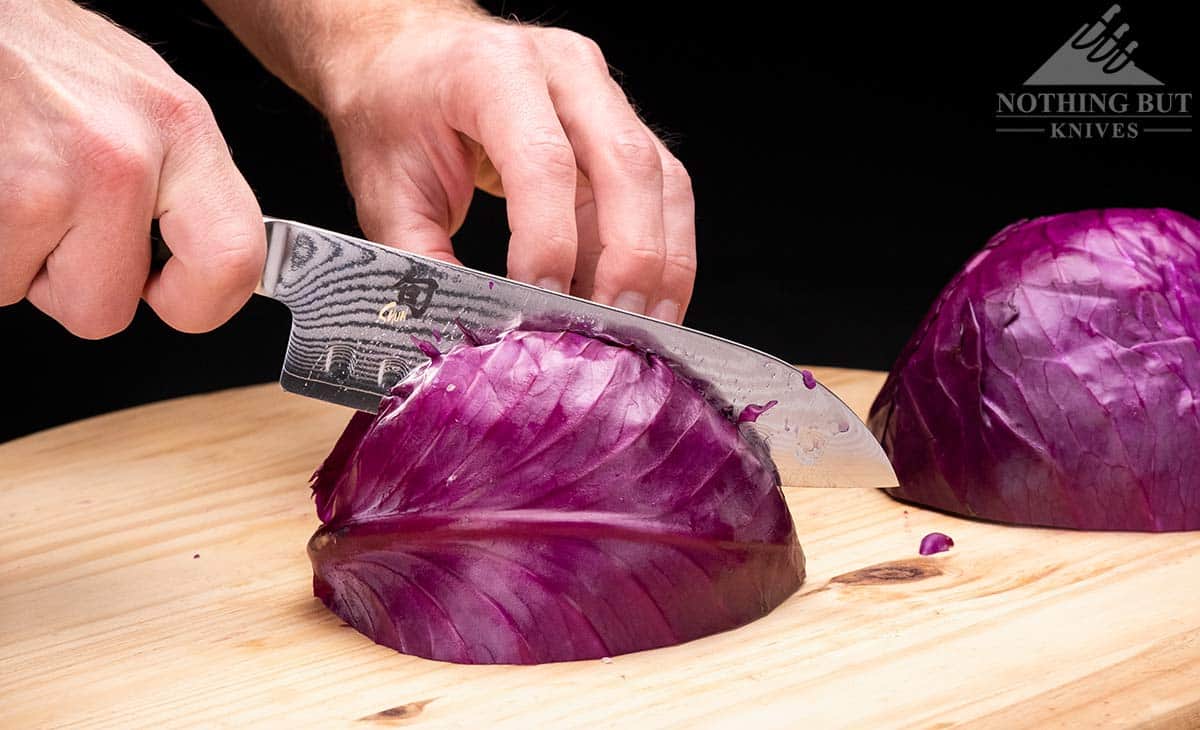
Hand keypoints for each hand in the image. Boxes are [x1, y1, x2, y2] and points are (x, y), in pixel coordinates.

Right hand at [0, 0, 264, 336]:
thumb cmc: (47, 55)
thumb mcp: (148, 103)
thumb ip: (184, 185)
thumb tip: (201, 260)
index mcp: (182, 130)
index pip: (234, 261)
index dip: (200, 304)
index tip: (172, 295)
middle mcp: (125, 156)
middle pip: (112, 310)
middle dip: (82, 291)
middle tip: (70, 238)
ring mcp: (52, 180)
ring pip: (42, 299)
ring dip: (26, 261)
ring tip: (23, 193)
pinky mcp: (1, 200)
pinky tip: (2, 190)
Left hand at [323, 11, 696, 321]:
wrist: (409, 55)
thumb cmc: (396, 107)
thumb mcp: (386, 186)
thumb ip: (420, 260)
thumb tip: (462, 329)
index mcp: (493, 70)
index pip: (543, 160)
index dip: (550, 241)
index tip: (543, 305)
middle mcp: (563, 69)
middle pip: (626, 164)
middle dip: (632, 259)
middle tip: (618, 329)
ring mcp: (602, 94)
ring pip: (661, 180)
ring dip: (664, 263)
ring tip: (645, 329)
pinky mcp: (622, 127)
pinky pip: (662, 192)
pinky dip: (662, 254)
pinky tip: (642, 304)